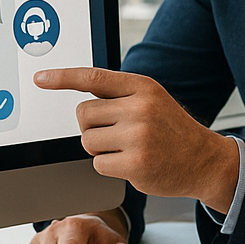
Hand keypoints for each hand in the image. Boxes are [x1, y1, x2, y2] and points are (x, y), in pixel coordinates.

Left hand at [33, 67, 239, 210]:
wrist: (204, 160)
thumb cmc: (171, 130)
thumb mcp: (151, 100)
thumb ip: (119, 95)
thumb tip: (79, 97)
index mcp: (142, 87)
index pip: (93, 78)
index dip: (63, 77)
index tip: (40, 78)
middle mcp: (140, 108)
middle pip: (83, 115)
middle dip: (91, 127)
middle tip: (114, 133)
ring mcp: (138, 136)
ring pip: (87, 141)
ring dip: (100, 148)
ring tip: (126, 148)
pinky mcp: (135, 164)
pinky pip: (98, 164)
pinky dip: (108, 166)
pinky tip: (131, 163)